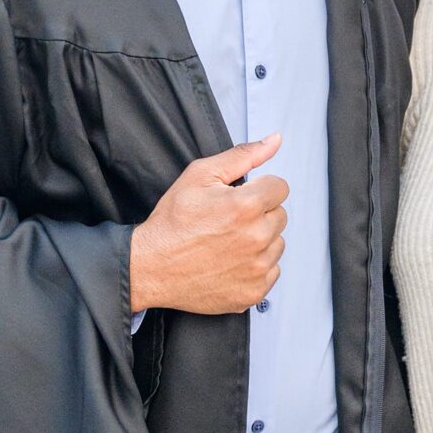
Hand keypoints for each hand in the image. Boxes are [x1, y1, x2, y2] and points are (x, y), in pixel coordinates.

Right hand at [129, 136, 287, 316]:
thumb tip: (275, 140)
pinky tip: (230, 261)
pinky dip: (255, 266)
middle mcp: (257, 238)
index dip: (258, 188)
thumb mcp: (200, 175)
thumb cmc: (173, 221)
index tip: (238, 198)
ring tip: (228, 241)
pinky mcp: (253, 292)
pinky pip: (271, 271)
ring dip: (260, 240)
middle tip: (228, 220)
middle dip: (259, 213)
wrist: (151, 267)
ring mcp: (256, 268)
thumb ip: (243, 155)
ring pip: (277, 243)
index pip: (280, 187)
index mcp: (246, 206)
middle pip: (280, 215)